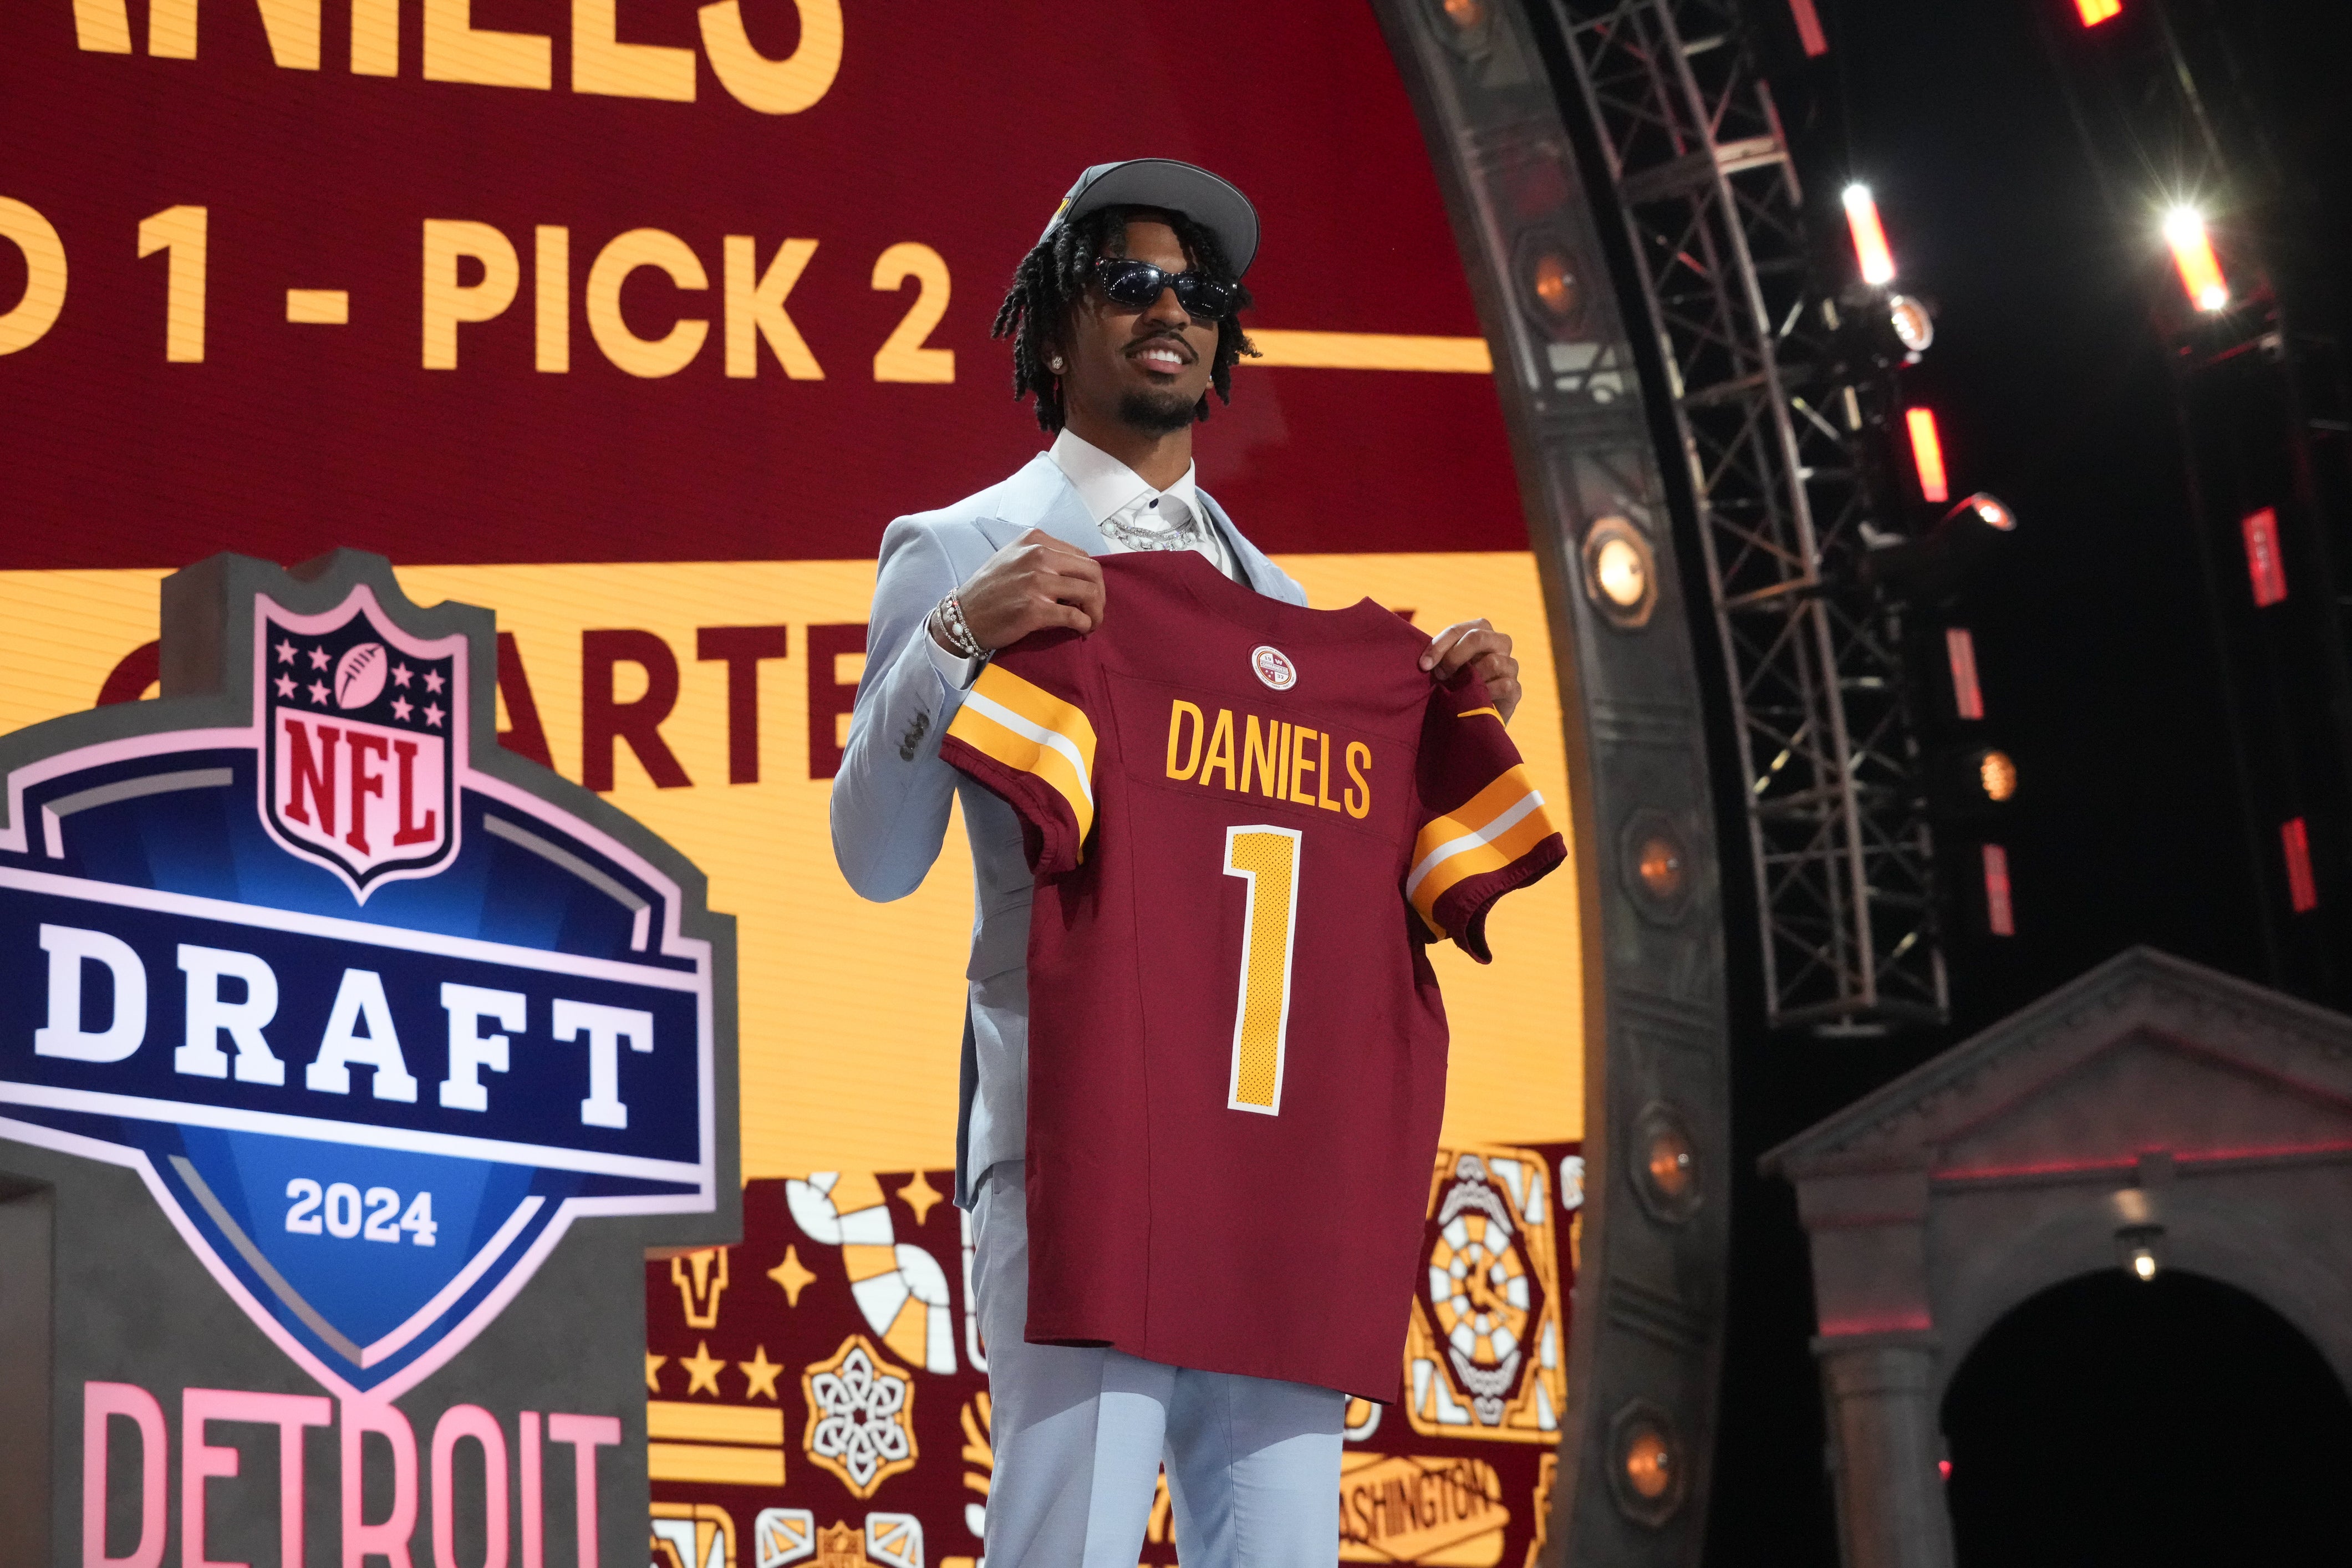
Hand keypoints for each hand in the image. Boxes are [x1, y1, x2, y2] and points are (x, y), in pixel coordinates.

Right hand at [933, 528, 1105, 652]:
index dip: (1092, 578)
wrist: (962, 616)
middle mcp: (1038, 556)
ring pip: (1090, 593)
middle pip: (1092, 572)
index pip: (1082, 555)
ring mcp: (1038, 582)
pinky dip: (1086, 625)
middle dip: (1100, 594)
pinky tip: (1081, 630)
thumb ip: (1043, 558)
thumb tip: (1076, 574)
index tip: (1089, 594)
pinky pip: (1076, 616)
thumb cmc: (988, 590)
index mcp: (1035, 540)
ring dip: (1097, 612)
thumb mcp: (1014, 558)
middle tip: (1095, 610)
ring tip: (1091, 623)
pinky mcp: (1036, 609)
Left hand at [1420, 618, 1522, 723]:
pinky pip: (1504, 685)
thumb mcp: (1444, 666)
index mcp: (1482, 632)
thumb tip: (1425, 662)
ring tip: (1457, 689)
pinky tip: (1473, 700)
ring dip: (1470, 677)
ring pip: (1493, 662)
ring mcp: (1511, 666)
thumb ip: (1439, 657)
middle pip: (1479, 637)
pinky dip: (1486, 693)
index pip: (1460, 630)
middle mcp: (1500, 644)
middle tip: (1440, 674)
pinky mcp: (1516, 689)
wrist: (1471, 715)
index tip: (1423, 665)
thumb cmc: (1455, 685)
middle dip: (1455, 655)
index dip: (1439, 645)